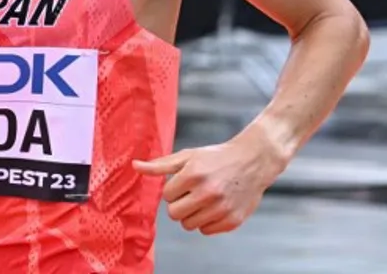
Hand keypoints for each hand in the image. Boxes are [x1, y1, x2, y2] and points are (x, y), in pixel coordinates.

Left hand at [134, 134, 284, 234]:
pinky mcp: (233, 221)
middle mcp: (208, 193)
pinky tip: (215, 207)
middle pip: (174, 214)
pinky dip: (207, 222)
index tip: (185, 182)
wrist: (252, 161)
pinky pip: (206, 231)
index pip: (167, 195)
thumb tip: (134, 166)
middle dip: (178, 204)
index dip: (173, 189)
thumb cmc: (215, 158)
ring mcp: (222, 209)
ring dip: (191, 214)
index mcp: (193, 175)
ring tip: (203, 200)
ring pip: (189, 225)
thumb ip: (160, 165)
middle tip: (191, 193)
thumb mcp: (187, 156)